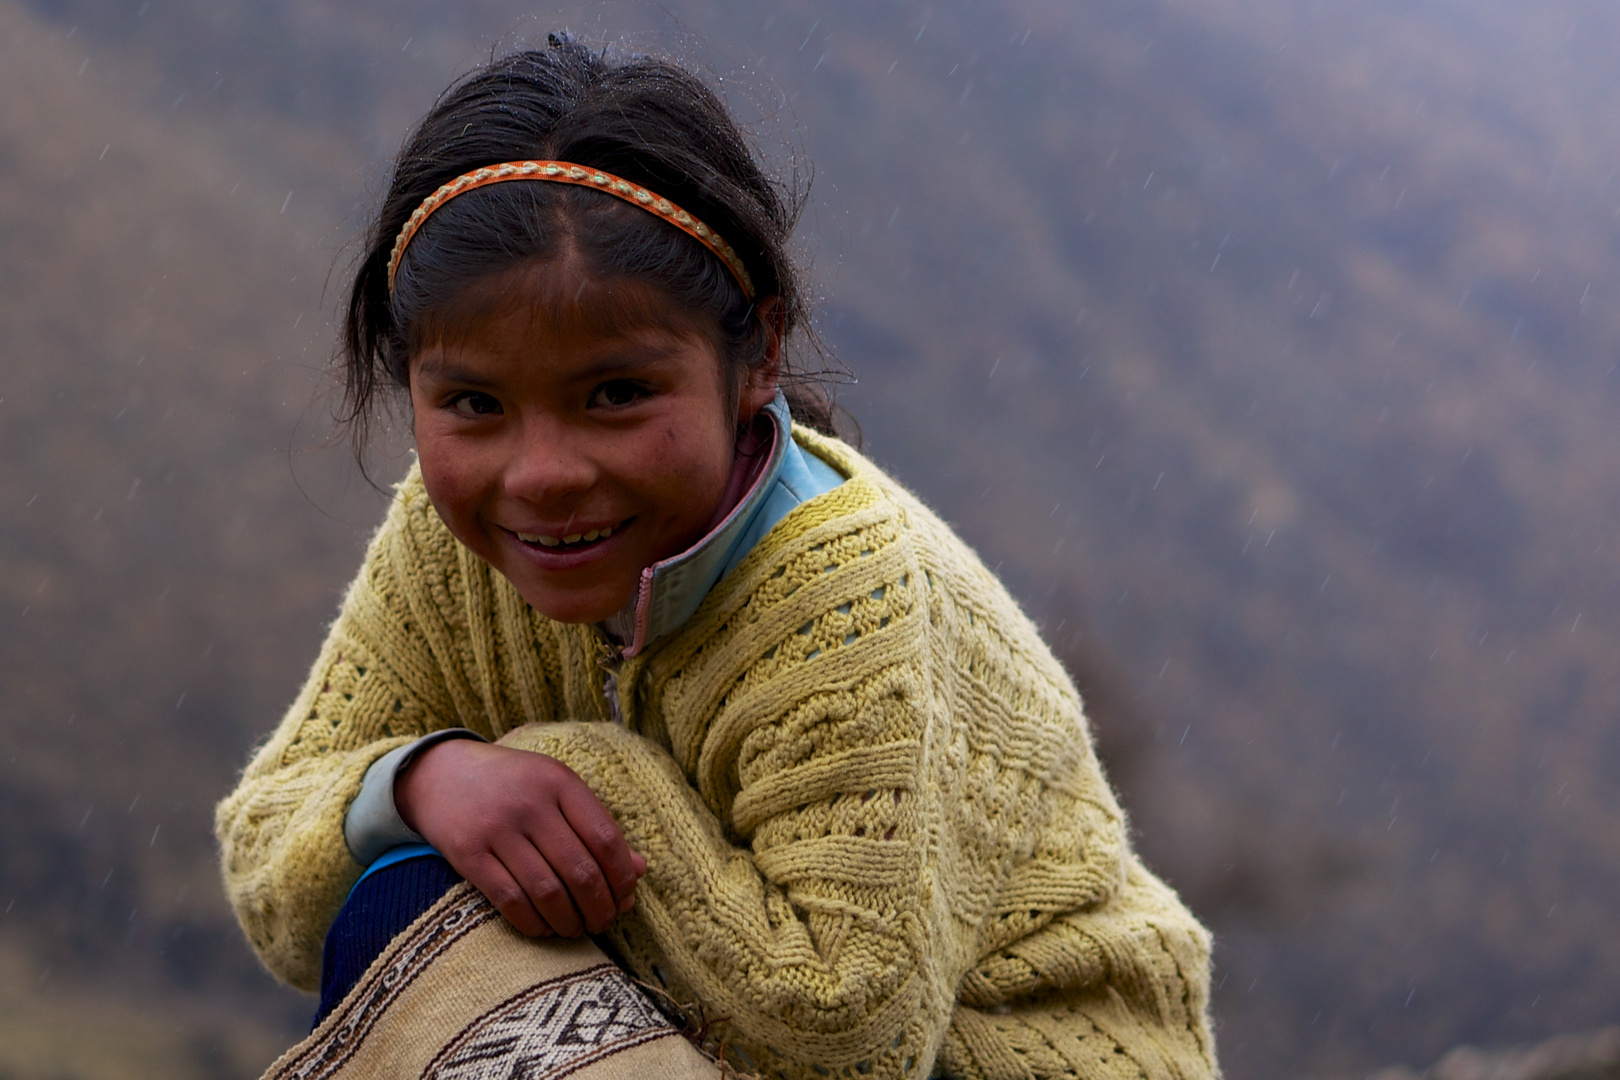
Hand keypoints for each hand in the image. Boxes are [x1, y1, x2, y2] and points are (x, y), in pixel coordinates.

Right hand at [394, 739, 646, 937]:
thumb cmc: (513, 785)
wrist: (440, 773)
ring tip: (575, 929)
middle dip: (599, 908)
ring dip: (569, 921)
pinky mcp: (468, 853)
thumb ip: (596, 825)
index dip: (621, 878)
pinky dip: (533, 924)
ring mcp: (497, 828)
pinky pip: (510, 900)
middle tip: (602, 922)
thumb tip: (640, 870)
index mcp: (560, 782)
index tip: (625, 898)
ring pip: (548, 892)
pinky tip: (543, 929)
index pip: (606, 839)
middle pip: (580, 871)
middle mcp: (531, 803)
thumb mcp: (557, 789)